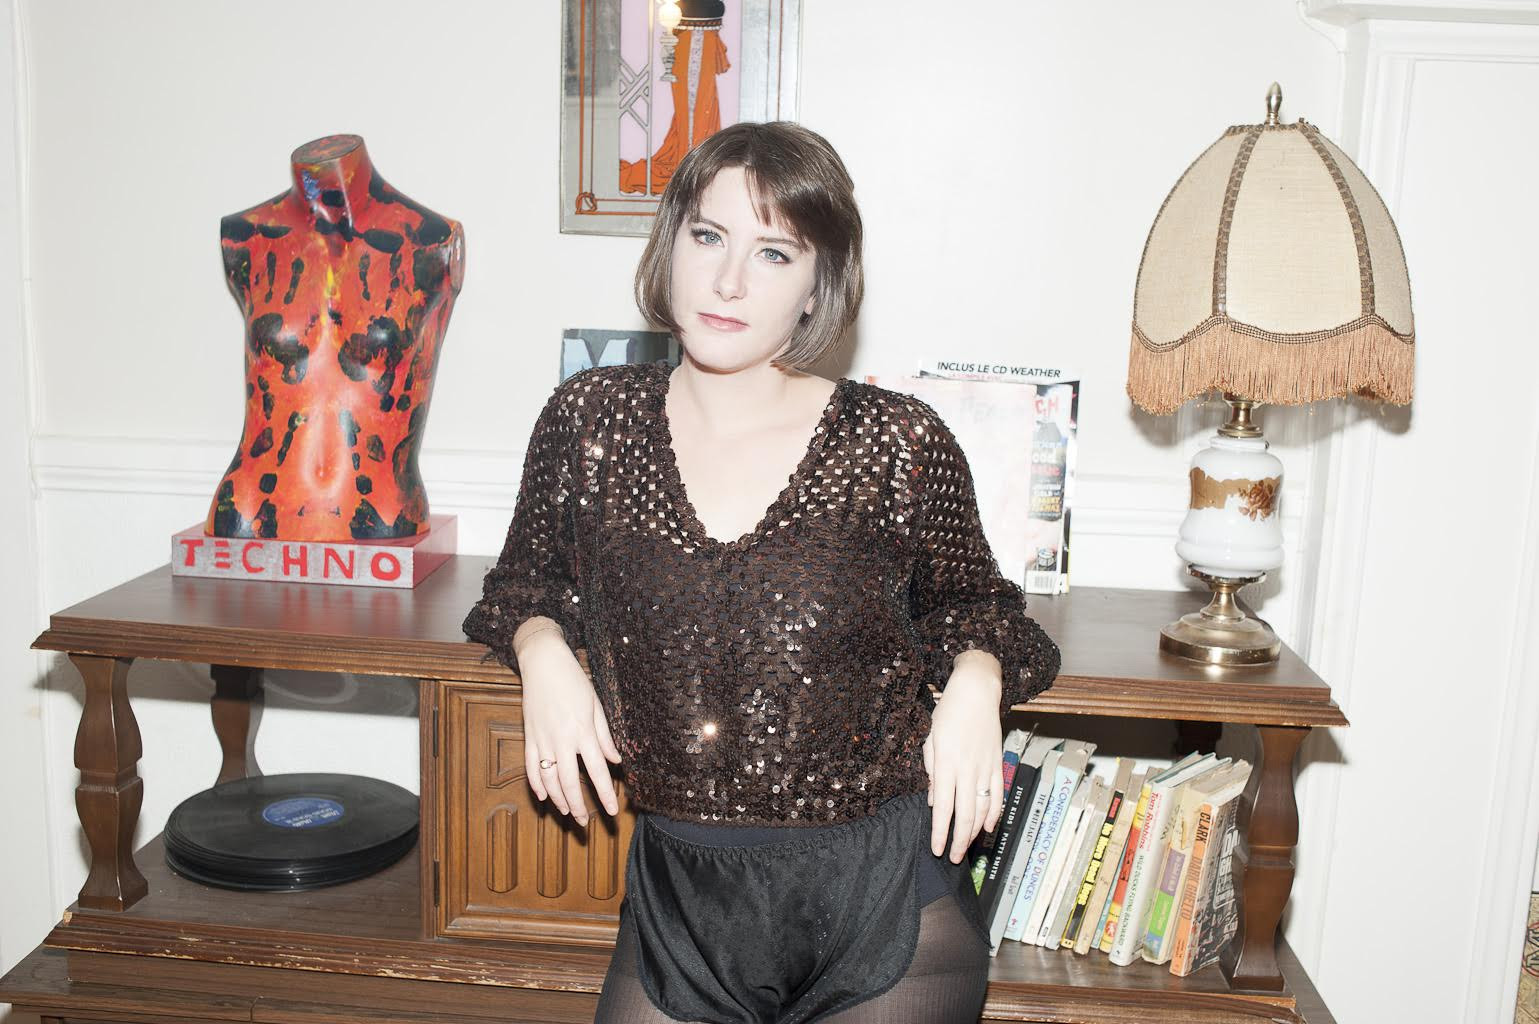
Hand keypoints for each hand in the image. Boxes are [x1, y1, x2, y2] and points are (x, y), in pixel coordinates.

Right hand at [517, 628, 621, 827]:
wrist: (543, 662)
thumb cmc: (574, 680)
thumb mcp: (596, 705)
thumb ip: (605, 736)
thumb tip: (615, 760)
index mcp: (583, 731)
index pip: (597, 771)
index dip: (605, 794)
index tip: (613, 811)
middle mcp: (562, 739)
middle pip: (570, 782)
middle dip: (579, 806)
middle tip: (585, 824)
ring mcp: (542, 739)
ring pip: (548, 779)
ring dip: (557, 799)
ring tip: (566, 812)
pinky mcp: (528, 735)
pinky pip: (530, 766)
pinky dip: (536, 783)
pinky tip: (543, 796)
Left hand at [923, 655, 1003, 862]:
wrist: (976, 692)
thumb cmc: (948, 712)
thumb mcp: (931, 739)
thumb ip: (931, 770)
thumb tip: (933, 800)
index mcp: (946, 763)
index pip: (943, 806)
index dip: (940, 831)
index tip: (937, 849)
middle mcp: (967, 769)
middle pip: (964, 814)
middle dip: (958, 840)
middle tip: (953, 858)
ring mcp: (985, 767)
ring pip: (982, 808)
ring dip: (975, 831)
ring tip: (966, 846)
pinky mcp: (997, 763)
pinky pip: (997, 795)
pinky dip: (994, 813)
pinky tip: (988, 827)